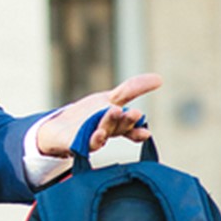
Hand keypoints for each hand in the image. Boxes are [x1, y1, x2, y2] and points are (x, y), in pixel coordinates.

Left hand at [34, 73, 161, 158]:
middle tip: (133, 113)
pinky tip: (97, 132)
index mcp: (117, 125)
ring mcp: (90, 137)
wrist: (60, 128)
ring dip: (110, 123)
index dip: (138, 131)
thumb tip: (160, 79)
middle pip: (118, 127)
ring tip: (115, 111)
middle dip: (126, 121)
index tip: (146, 132)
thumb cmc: (90, 114)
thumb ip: (133, 89)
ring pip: (103, 131)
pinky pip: (84, 142)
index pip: (130, 128)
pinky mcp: (74, 141)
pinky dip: (92, 138)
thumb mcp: (112, 98)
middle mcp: (106, 132)